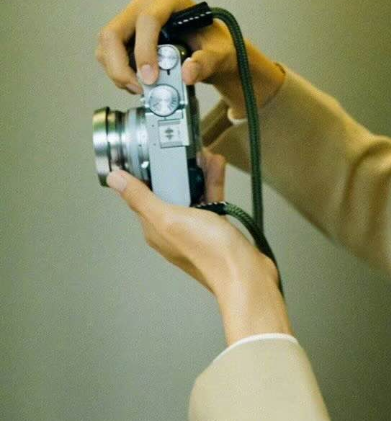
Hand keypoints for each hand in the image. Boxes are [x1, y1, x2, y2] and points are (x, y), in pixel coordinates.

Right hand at [95, 0, 237, 94]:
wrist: (210, 48)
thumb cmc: (214, 45)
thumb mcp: (219, 54)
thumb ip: (206, 63)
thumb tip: (188, 73)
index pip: (147, 20)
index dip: (144, 51)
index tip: (150, 78)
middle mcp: (145, 3)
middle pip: (114, 32)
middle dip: (120, 65)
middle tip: (138, 88)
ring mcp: (131, 16)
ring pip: (106, 44)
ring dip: (116, 70)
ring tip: (139, 87)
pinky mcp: (124, 32)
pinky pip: (107, 52)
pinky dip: (117, 71)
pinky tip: (135, 82)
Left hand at [105, 149, 279, 298]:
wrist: (245, 273)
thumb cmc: (209, 252)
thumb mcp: (169, 218)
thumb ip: (141, 198)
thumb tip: (114, 180)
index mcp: (154, 228)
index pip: (141, 194)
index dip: (144, 171)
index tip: (149, 149)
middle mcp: (172, 228)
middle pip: (167, 190)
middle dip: (174, 167)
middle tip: (181, 146)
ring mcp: (194, 227)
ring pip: (190, 192)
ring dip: (196, 172)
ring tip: (203, 154)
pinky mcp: (214, 226)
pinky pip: (209, 198)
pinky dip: (212, 181)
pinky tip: (217, 167)